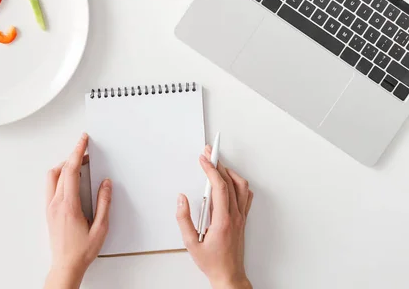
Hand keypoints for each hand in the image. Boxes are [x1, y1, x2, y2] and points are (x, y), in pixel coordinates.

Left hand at [44, 133, 111, 288]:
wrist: (66, 266)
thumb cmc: (82, 251)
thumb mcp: (101, 227)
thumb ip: (104, 203)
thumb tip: (106, 184)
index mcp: (68, 205)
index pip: (71, 170)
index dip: (78, 152)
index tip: (83, 141)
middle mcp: (55, 203)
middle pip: (62, 170)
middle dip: (74, 156)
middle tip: (87, 152)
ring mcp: (49, 207)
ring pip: (53, 176)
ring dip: (65, 166)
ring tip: (80, 164)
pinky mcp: (48, 211)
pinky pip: (51, 186)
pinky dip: (61, 176)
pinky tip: (71, 179)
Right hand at [176, 145, 252, 288]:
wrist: (229, 275)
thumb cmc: (212, 262)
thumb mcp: (190, 243)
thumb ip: (183, 219)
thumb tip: (181, 199)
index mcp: (223, 220)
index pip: (219, 186)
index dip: (211, 169)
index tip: (203, 158)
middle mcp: (235, 216)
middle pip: (230, 181)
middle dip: (217, 163)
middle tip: (208, 153)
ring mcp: (241, 217)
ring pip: (241, 186)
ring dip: (229, 172)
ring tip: (217, 164)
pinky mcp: (242, 219)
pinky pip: (245, 196)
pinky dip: (238, 184)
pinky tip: (230, 182)